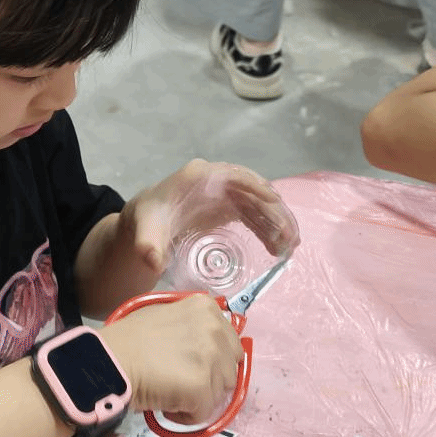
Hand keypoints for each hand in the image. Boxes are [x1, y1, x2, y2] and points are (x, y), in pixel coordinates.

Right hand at [99, 293, 242, 421]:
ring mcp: (211, 358)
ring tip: (171, 390)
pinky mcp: (202, 387)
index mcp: (206, 308)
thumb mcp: (166, 315)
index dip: (211, 358)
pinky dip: (186, 415)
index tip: (189, 363)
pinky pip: (204, 413)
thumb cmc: (129, 339)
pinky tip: (166, 404)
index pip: (229, 343)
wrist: (108, 360)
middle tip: (181, 380)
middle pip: (230, 368)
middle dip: (210, 378)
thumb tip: (206, 347)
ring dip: (199, 397)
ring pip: (221, 392)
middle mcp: (215, 328)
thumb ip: (192, 326)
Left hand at [121, 158, 299, 277]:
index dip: (254, 185)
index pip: (232, 175)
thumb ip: (148, 246)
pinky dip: (267, 229)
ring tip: (290, 247)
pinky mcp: (229, 207)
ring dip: (276, 222)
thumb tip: (153, 261)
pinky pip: (254, 215)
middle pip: (252, 190)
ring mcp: (225, 193)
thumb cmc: (147, 221)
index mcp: (198, 176)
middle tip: (290, 237)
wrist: (147, 222)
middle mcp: (216, 180)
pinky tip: (277, 247)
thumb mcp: (145, 233)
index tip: (274, 200)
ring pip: (258, 204)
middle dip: (274, 211)